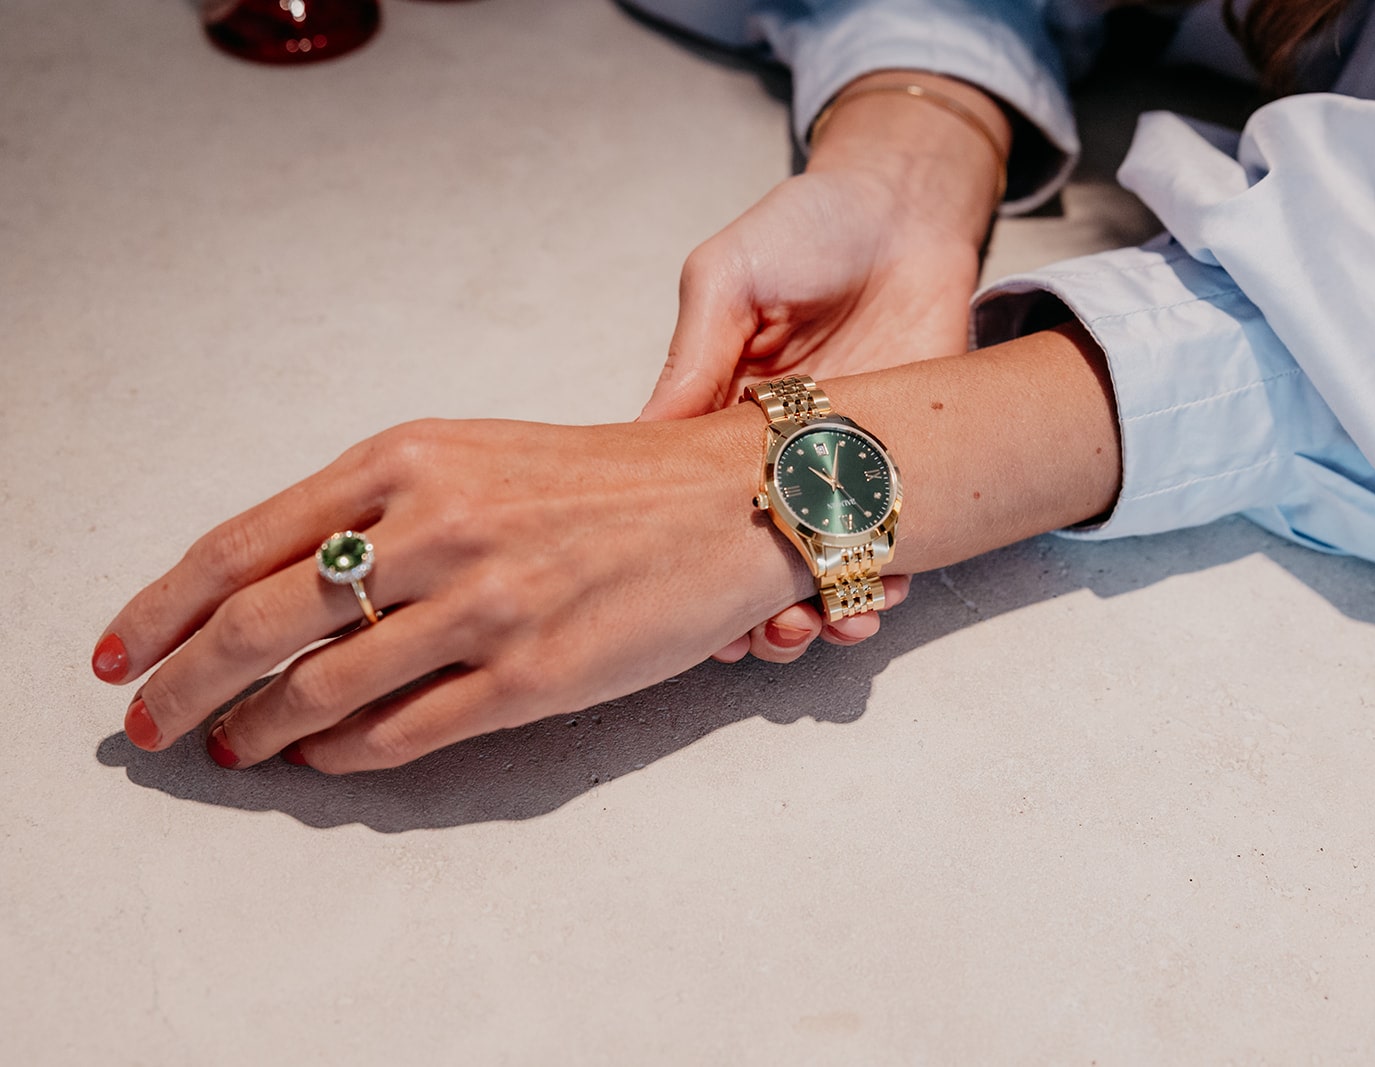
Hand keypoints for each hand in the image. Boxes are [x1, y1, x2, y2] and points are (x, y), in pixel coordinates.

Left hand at [93, 414, 807, 772]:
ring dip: (256, 729)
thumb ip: (376, 506)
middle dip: (182, 684)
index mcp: (409, 459)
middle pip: (259, 622)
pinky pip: (406, 731)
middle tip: (147, 723)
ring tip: (231, 747)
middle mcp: (439, 526)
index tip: (119, 652)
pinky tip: (321, 756)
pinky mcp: (537, 674)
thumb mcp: (475, 455)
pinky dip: (344, 753)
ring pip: (323, 687)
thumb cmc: (603, 477)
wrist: (730, 499)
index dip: (162, 607)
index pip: (242, 543)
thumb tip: (277, 587)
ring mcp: (488, 604)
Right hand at [641, 72, 1007, 662]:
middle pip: (750, 560)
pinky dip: (885, 579)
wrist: (906, 205)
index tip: (678, 610)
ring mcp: (840, 467)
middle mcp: (772, 457)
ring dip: (812, 611)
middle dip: (747, 612)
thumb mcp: (727, 279)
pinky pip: (891, 541)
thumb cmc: (806, 225)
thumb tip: (641, 437)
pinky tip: (881, 596)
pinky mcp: (901, 465)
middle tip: (755, 635)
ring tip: (810, 626)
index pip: (684, 511)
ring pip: (817, 566)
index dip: (680, 567)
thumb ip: (693, 357)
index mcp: (714, 419)